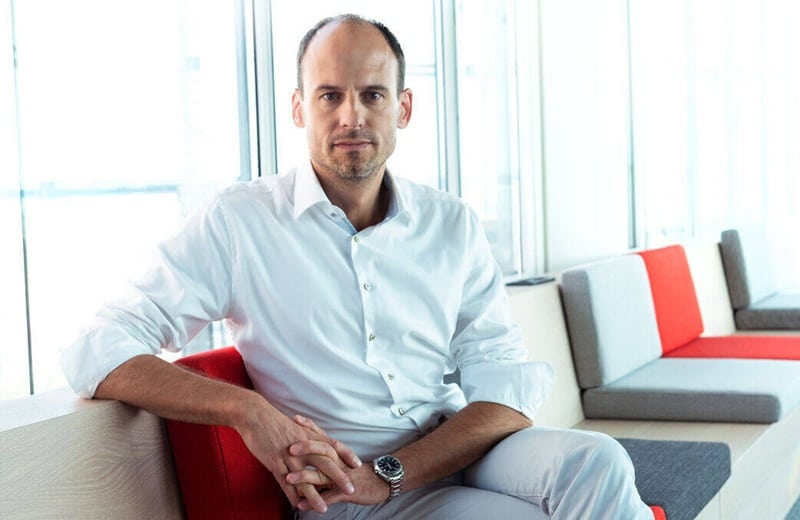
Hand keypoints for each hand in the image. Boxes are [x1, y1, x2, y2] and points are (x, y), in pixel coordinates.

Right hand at [234, 401, 359, 513]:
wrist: (255, 415)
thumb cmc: (274, 420)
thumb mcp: (295, 426)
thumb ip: (306, 435)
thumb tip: (314, 443)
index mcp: (309, 435)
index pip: (333, 445)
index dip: (346, 454)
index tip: (357, 464)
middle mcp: (302, 446)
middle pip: (325, 463)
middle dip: (339, 478)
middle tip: (350, 490)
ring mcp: (288, 455)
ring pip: (304, 478)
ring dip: (315, 495)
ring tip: (324, 509)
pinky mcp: (274, 462)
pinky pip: (284, 482)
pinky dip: (291, 495)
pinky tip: (297, 505)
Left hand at [287, 417, 390, 508]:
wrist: (381, 482)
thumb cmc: (358, 471)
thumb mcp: (342, 460)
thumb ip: (325, 458)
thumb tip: (307, 455)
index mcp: (337, 453)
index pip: (322, 435)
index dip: (310, 427)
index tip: (295, 418)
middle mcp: (339, 461)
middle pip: (323, 450)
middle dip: (306, 448)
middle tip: (290, 448)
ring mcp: (343, 476)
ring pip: (323, 474)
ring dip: (305, 476)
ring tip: (289, 478)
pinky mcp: (346, 492)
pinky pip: (328, 497)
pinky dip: (315, 501)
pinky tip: (301, 505)